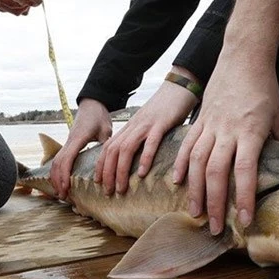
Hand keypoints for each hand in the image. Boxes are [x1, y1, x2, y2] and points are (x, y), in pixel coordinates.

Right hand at [50, 98, 112, 199]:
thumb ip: (105, 144)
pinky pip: (59, 158)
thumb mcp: (105, 129)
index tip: (66, 189)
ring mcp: (67, 142)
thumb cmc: (99, 116)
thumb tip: (109, 162)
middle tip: (63, 196)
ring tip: (61, 192)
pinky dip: (58, 171)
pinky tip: (62, 181)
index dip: (64, 175)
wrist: (92, 103)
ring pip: (55, 161)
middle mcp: (69, 141)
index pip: (66, 159)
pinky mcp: (68, 143)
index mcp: (77, 138)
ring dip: (56, 177)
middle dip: (57, 181)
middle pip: (57, 163)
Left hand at [94, 71, 199, 195]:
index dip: (101, 165)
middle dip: (107, 173)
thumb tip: (138, 158)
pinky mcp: (161, 123)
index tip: (98, 182)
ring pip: (126, 149)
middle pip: (113, 151)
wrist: (179, 86)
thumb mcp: (149, 124)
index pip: (108, 147)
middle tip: (107, 192)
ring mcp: (146, 124)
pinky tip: (143, 173)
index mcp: (131, 127)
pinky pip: (150, 142)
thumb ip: (142, 138)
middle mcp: (134, 126)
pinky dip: (145, 158)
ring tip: (121, 189)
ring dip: (121, 171)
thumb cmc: (167, 108)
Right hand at [172, 52, 278, 234]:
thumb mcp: (278, 115)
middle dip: (215, 203)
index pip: (245, 171)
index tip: (244, 220)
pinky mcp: (200, 118)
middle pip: (215, 172)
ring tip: (194, 212)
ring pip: (196, 161)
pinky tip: (176, 181)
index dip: (243, 197)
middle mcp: (227, 130)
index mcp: (250, 131)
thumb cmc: (264, 86)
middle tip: (214, 228)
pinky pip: (186, 144)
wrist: (243, 56)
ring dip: (194, 189)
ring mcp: (210, 123)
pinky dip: (179, 164)